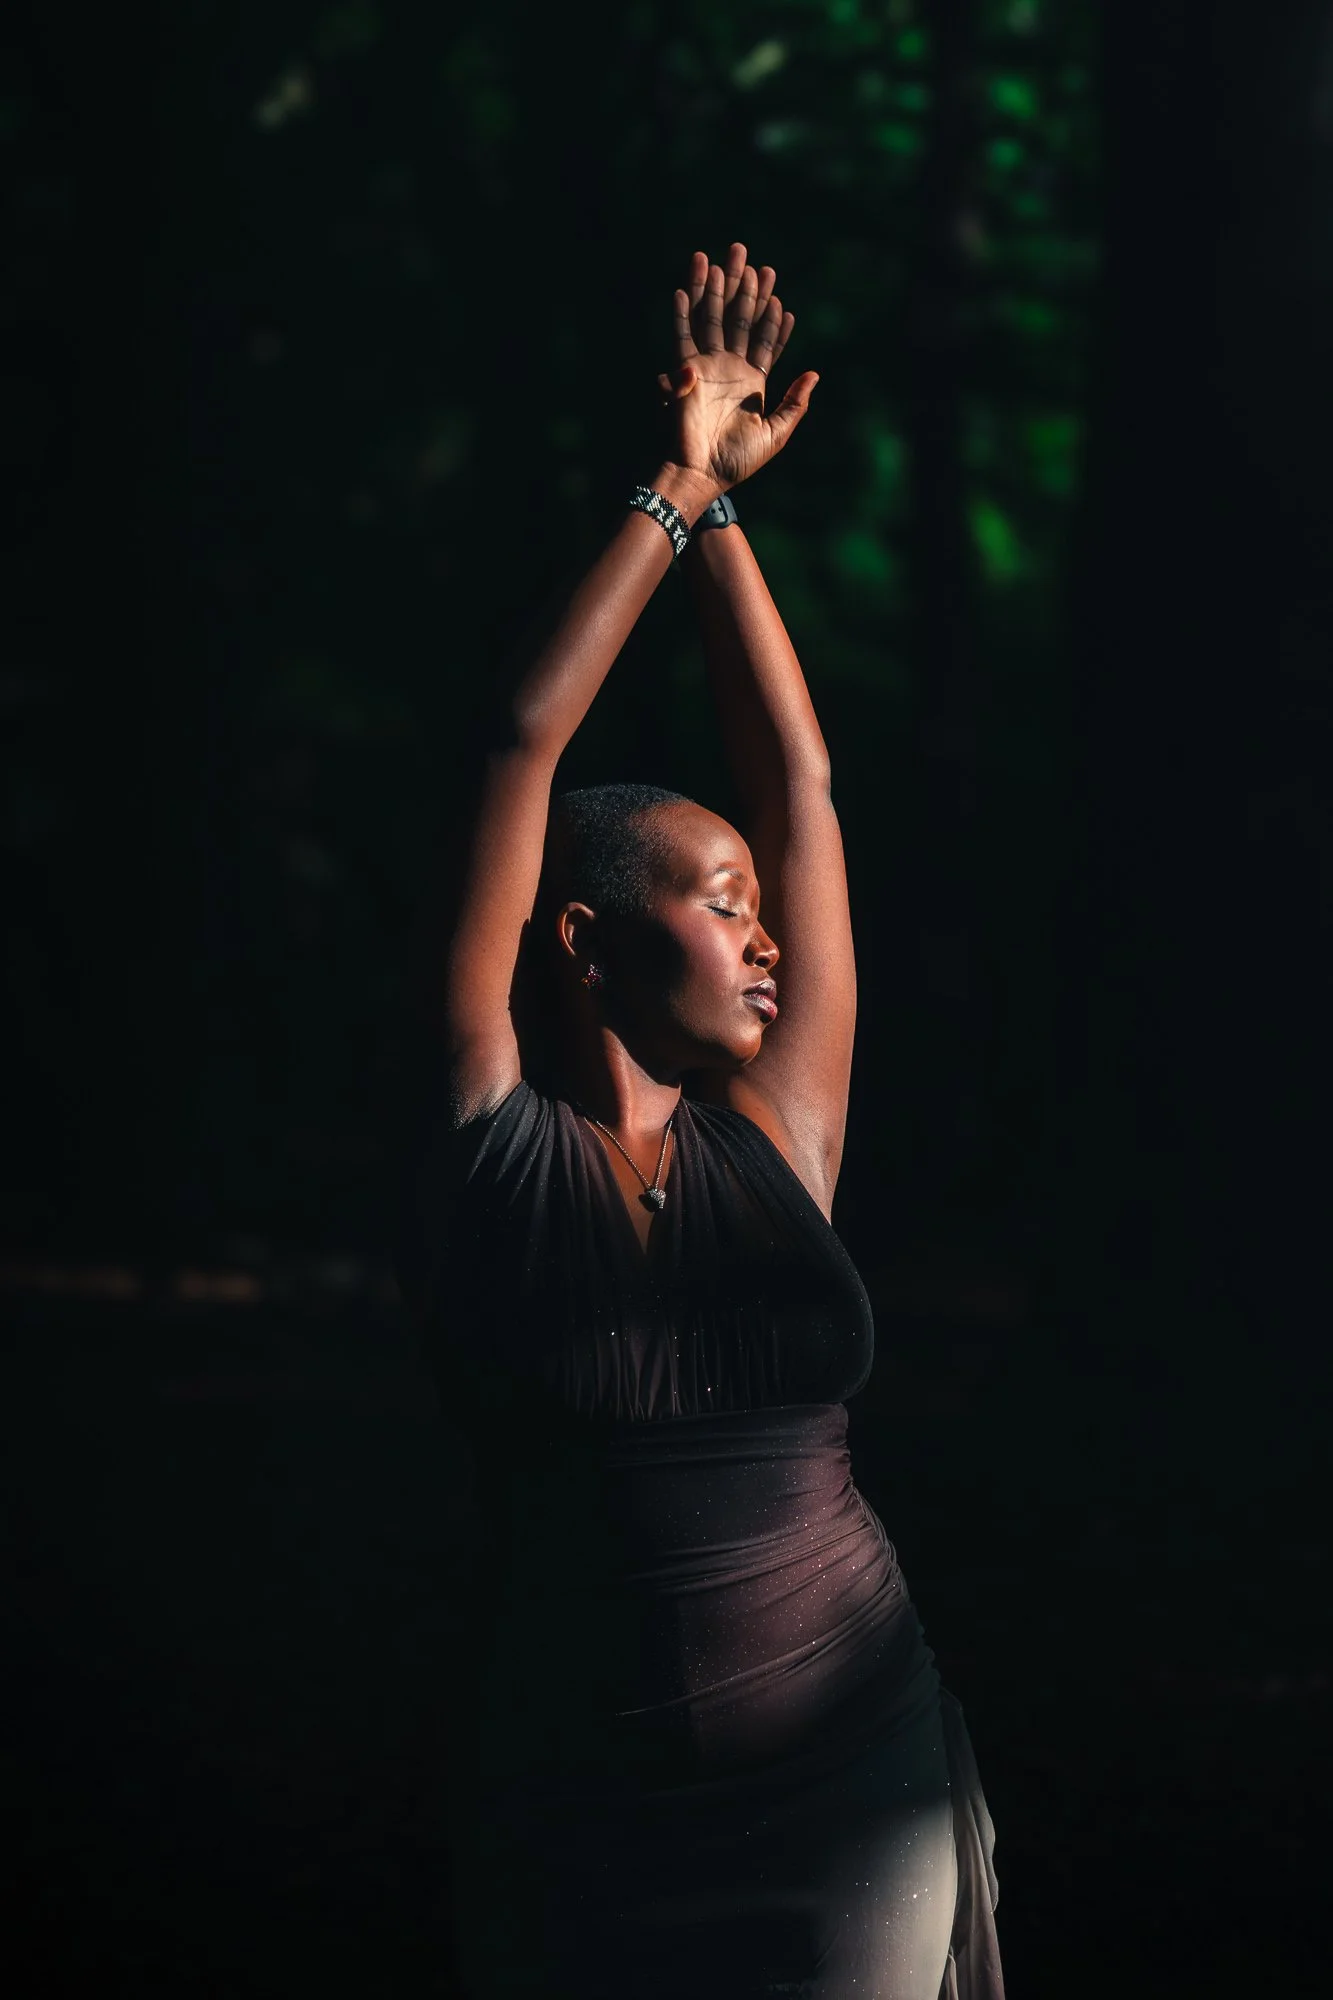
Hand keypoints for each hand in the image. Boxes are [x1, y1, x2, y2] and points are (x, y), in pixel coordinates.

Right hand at [655, 243, 818, 493]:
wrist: (703, 473)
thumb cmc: (738, 460)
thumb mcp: (776, 434)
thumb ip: (795, 404)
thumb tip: (814, 374)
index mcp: (752, 382)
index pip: (764, 340)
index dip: (771, 319)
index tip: (779, 297)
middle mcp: (729, 368)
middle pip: (738, 319)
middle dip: (743, 288)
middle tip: (745, 255)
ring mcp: (706, 368)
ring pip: (711, 319)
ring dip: (714, 290)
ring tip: (718, 260)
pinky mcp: (685, 372)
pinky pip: (683, 336)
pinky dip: (683, 313)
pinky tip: (684, 289)